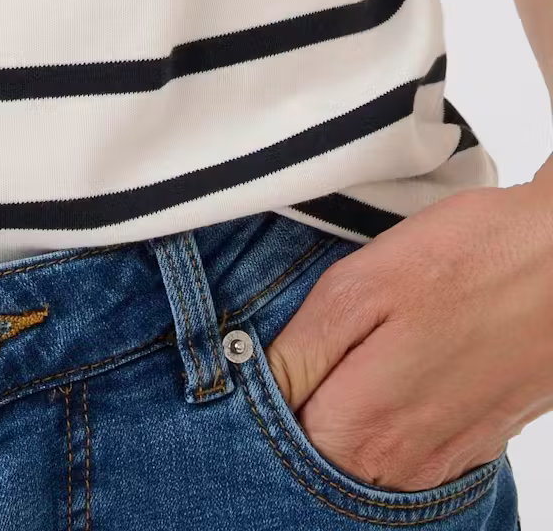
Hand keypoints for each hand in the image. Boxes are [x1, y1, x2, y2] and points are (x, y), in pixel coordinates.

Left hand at [263, 177, 552, 490]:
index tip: (257, 355)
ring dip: (344, 416)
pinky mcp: (475, 446)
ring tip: (349, 353)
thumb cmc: (469, 260)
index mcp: (362, 428)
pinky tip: (392, 370)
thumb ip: (302, 351)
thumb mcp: (361, 286)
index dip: (258, 397)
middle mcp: (402, 464)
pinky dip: (389, 421)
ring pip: (364, 459)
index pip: (277, 442)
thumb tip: (250, 383)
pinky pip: (410, 453)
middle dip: (298, 411)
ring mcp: (444, 462)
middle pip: (319, 458)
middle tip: (300, 350)